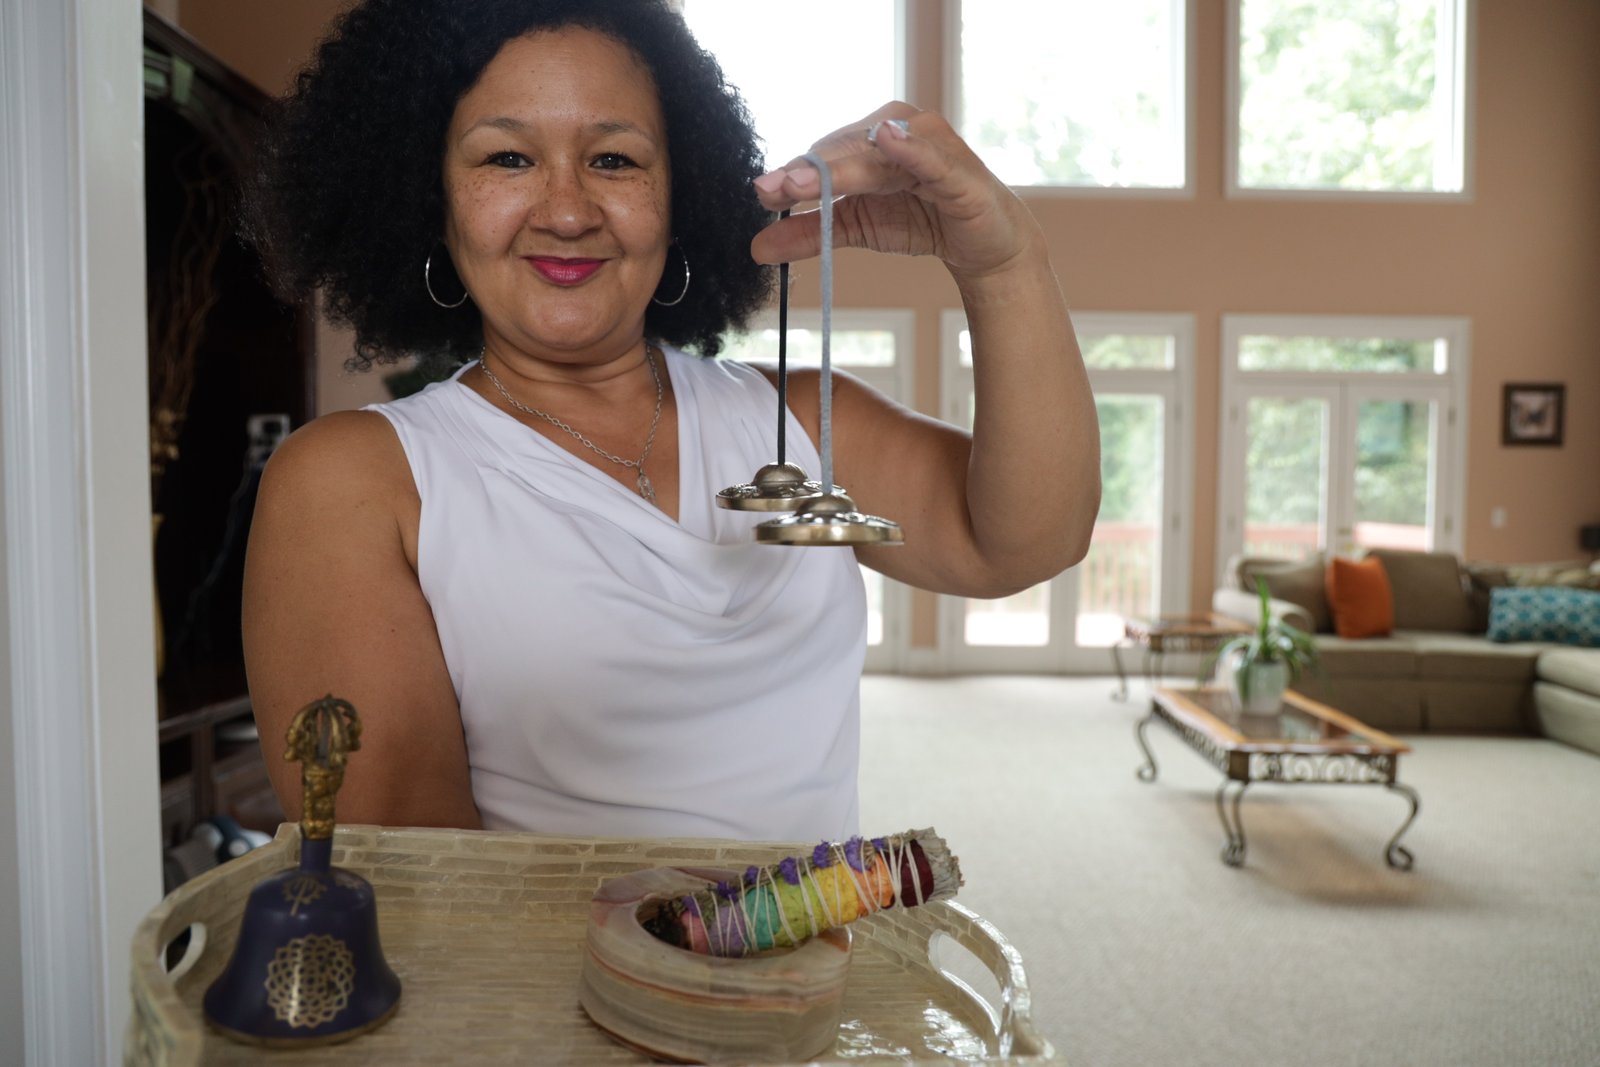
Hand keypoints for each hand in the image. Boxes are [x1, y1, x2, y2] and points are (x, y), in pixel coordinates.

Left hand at [749, 103, 1041, 283]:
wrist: (983, 246)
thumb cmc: (921, 221)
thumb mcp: (855, 228)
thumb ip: (808, 233)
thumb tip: (757, 247)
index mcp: (867, 138)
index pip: (822, 154)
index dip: (792, 173)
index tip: (761, 191)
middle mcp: (896, 129)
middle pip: (843, 151)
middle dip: (808, 172)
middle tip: (774, 189)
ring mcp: (929, 145)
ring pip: (875, 157)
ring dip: (841, 167)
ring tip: (804, 180)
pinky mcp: (958, 169)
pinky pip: (929, 157)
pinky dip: (909, 148)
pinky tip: (887, 139)